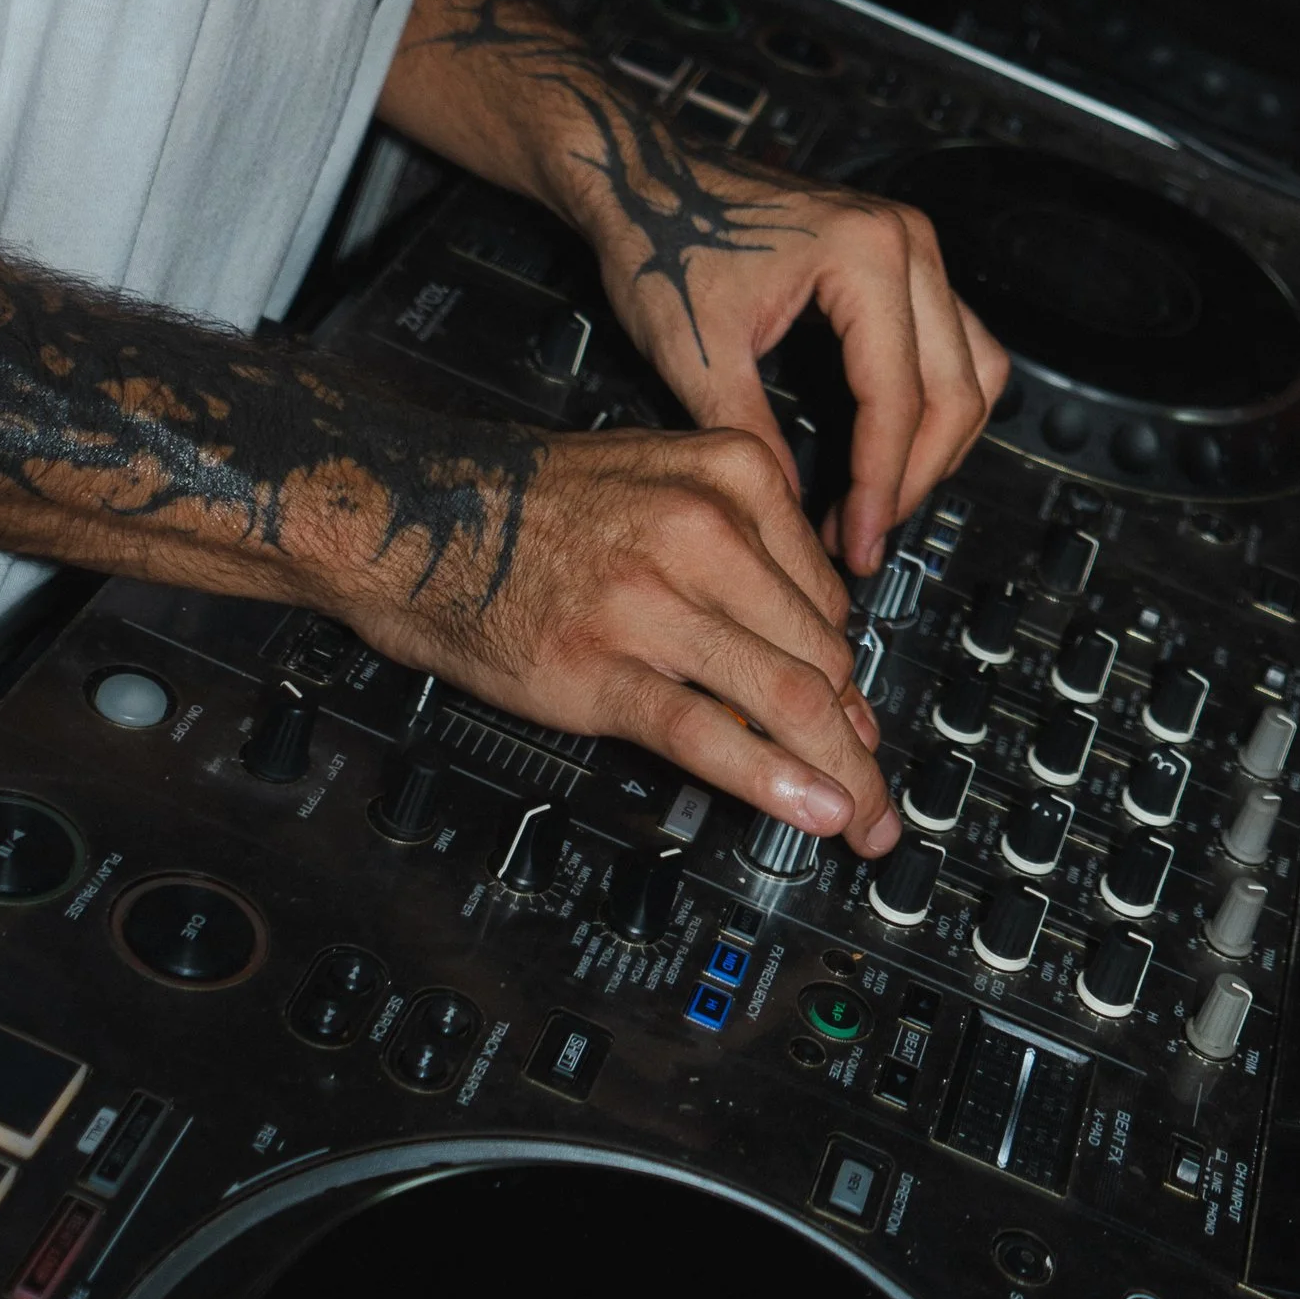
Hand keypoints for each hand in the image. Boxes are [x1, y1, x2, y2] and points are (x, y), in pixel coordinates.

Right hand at [353, 419, 898, 853]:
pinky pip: (706, 733)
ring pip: (785, 695)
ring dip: (843, 771)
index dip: (855, 678)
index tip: (866, 727)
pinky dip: (773, 781)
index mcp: (732, 475)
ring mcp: (653, 600)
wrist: (417, 516)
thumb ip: (742, 551)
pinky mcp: (601, 666)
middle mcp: (704, 529)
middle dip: (861, 737)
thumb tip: (812, 650)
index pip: (829, 597)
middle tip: (882, 795)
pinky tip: (813, 812)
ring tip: (867, 823)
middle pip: (822, 654)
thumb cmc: (536, 506)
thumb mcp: (660, 483)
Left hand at [576, 142, 1008, 579]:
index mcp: (864, 255)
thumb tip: (794, 514)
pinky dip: (932, 404)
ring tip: (877, 502)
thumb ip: (753, 437)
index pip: (897, 399)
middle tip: (861, 536)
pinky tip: (885, 449)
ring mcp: (912, 246)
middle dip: (913, 477)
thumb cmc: (662, 242)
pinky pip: (953, 344)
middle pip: (956, 390)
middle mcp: (905, 242)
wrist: (646, 181)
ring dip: (936, 444)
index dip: (879, 485)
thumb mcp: (696, 354)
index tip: (854, 542)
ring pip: (972, 369)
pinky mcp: (901, 259)